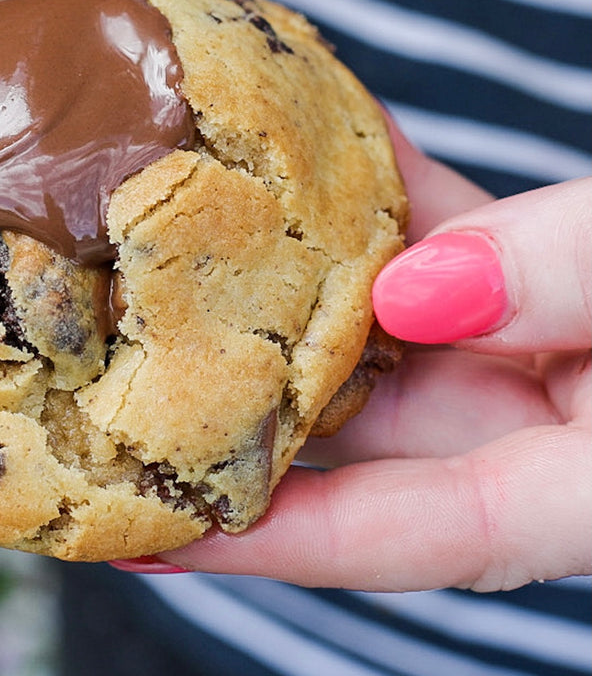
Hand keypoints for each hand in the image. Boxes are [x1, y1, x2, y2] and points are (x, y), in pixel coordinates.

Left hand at [158, 125, 590, 591]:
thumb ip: (571, 284)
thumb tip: (414, 288)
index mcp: (578, 484)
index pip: (401, 532)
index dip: (272, 539)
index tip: (148, 531)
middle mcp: (537, 422)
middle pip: (363, 422)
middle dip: (248, 389)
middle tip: (128, 361)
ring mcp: (532, 341)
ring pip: (386, 318)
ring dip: (299, 270)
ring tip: (189, 228)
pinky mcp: (537, 274)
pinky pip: (441, 238)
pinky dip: (381, 193)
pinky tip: (310, 136)